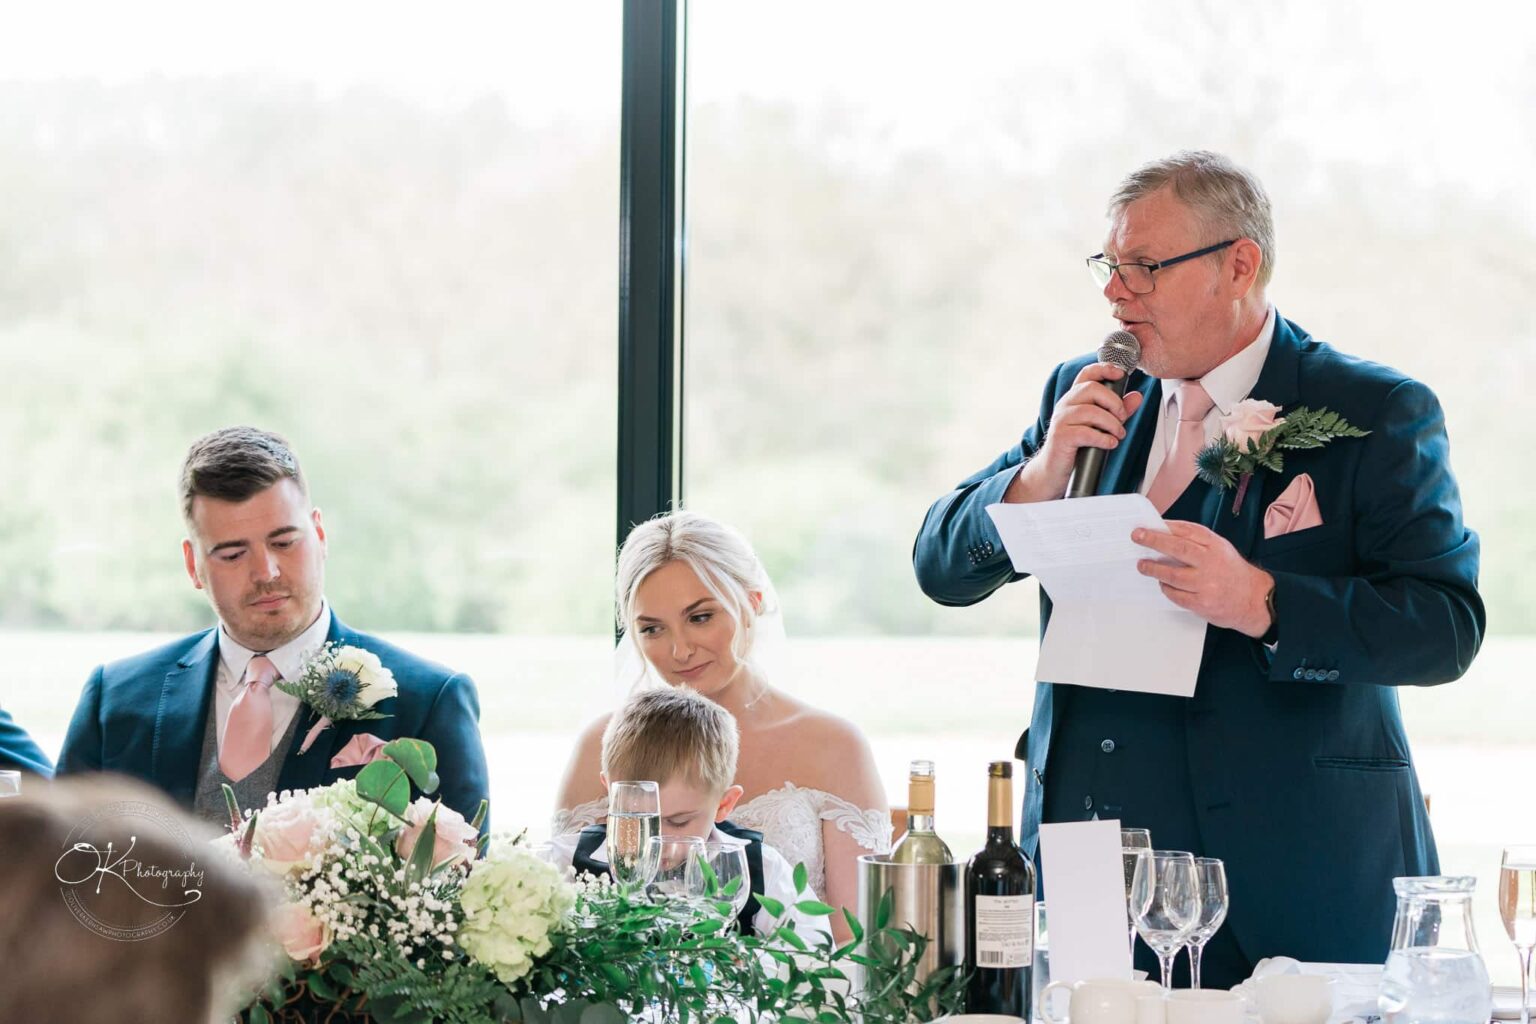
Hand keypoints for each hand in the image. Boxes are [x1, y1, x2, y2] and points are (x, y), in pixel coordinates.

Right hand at [1007, 362, 1144, 502]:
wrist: (1054, 471)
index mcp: (1074, 398)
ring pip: (1091, 411)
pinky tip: (1110, 444)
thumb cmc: (1077, 446)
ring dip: (1112, 424)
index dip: (1104, 369)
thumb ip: (1118, 410)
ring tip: (1118, 435)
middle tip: (1122, 418)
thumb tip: (1136, 396)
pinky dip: (1103, 439)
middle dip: (1114, 402)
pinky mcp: (1061, 437)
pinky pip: (1086, 432)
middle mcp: (1065, 405)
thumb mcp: (1101, 425)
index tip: (1121, 374)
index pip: (1087, 374)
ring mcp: (1061, 420)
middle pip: (1092, 389)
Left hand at [1132, 521, 1273, 636]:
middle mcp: (1211, 563)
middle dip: (1154, 541)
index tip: (1147, 525)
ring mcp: (1207, 584)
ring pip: (1172, 575)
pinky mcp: (1202, 603)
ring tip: (1142, 565)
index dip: (1165, 527)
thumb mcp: (1220, 548)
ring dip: (1153, 569)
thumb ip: (1196, 541)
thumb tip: (1164, 533)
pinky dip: (1166, 588)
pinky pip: (1176, 595)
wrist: (1255, 599)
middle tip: (1137, 537)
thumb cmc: (1232, 571)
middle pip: (1178, 549)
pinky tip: (1162, 583)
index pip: (1187, 531)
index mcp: (1216, 546)